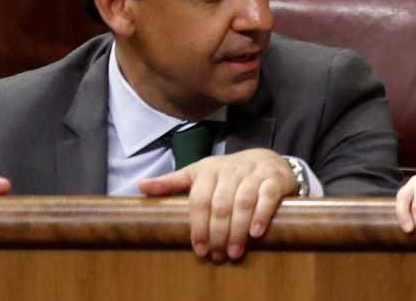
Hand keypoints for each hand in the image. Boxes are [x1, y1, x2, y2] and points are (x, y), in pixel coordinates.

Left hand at [137, 148, 298, 261]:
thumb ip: (171, 183)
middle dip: (218, 234)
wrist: (267, 159)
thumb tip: (140, 187)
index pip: (199, 200)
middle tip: (218, 255)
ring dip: (238, 230)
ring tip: (234, 252)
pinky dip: (261, 215)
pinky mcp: (274, 178)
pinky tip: (256, 233)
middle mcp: (231, 170)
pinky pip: (267, 196)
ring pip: (243, 202)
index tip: (199, 249)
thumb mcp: (199, 174)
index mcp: (208, 170)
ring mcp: (254, 173)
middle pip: (221, 205)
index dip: (198, 226)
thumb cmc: (228, 173)